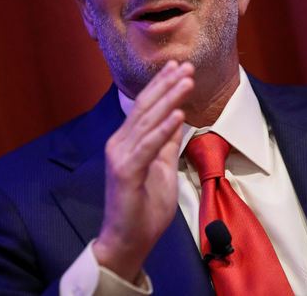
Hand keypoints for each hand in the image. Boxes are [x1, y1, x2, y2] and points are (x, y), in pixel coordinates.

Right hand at [92, 60, 193, 281]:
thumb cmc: (143, 210)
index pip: (145, 107)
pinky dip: (164, 130)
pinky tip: (178, 115)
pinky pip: (148, 147)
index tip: (179, 66)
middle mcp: (120, 144)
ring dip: (169, 99)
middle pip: (145, 108)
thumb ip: (168, 145)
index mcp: (128, 142)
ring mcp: (121, 157)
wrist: (128, 241)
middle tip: (186, 65)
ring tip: (186, 81)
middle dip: (167, 84)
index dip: (162, 85)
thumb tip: (178, 120)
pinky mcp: (125, 172)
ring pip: (147, 122)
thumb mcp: (163, 170)